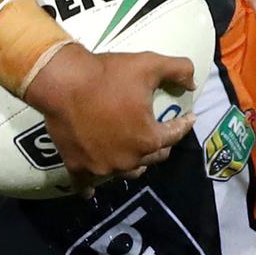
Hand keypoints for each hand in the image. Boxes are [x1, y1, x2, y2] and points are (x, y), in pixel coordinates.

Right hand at [25, 44, 195, 196]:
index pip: (175, 134)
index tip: (189, 117)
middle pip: (154, 157)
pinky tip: (92, 191)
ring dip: (134, 164)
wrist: (62, 80)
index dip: (184, 124)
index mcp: (149, 139)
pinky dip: (90, 188)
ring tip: (135, 154)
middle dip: (161, 145)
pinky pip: (86, 185)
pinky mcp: (77, 167)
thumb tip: (193, 83)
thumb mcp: (150, 64)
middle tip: (161, 134)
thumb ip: (179, 70)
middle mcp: (129, 159)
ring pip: (127, 172)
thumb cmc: (108, 74)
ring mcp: (102, 167)